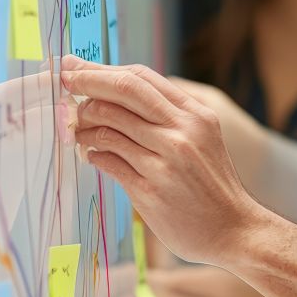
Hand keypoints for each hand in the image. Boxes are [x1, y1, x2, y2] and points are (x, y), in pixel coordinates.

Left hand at [60, 55, 268, 264]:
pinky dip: (92, 154)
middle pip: (124, 91)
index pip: (142, 77)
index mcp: (196, 114)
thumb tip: (118, 92)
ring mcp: (166, 161)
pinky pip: (108, 161)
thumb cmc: (212, 184)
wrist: (234, 230)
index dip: (104, 69)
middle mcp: (182, 132)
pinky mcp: (150, 190)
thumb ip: (170, 115)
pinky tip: (90, 155)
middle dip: (86, 82)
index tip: (76, 67)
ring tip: (77, 130)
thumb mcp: (203, 138)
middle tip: (62, 82)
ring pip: (110, 126)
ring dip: (84, 124)